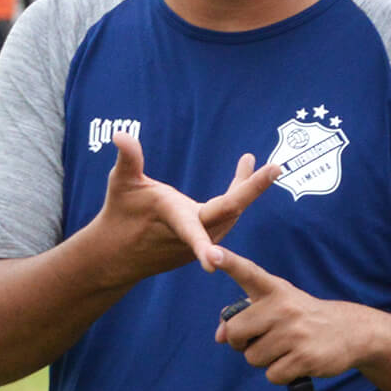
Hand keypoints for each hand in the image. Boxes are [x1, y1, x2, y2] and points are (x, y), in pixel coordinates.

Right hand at [96, 132, 280, 281]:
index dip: (237, 203)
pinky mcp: (201, 244)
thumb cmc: (118, 214)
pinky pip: (226, 218)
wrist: (115, 256)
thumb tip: (120, 134)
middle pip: (232, 210)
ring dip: (246, 189)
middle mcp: (194, 234)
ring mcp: (199, 242)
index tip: (232, 234)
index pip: (215, 213)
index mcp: (178, 217)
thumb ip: (128, 159)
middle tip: (276, 167)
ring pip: (231, 214)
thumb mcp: (121, 183)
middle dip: (254, 188)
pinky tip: (243, 172)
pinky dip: (237, 196)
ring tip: (259, 165)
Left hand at [211, 247, 367, 383]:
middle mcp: (284, 307)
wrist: (351, 331)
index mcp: (275, 290)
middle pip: (235, 331)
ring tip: (285, 349)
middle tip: (259, 340)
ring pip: (253, 357)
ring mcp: (295, 332)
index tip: (212, 252)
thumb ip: (245, 316)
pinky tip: (296, 362)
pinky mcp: (304, 356)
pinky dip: (280, 374)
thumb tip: (219, 336)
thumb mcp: (278, 306)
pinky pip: (272, 375)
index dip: (228, 262)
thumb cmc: (303, 319)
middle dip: (240, 343)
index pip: (248, 273)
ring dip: (264, 360)